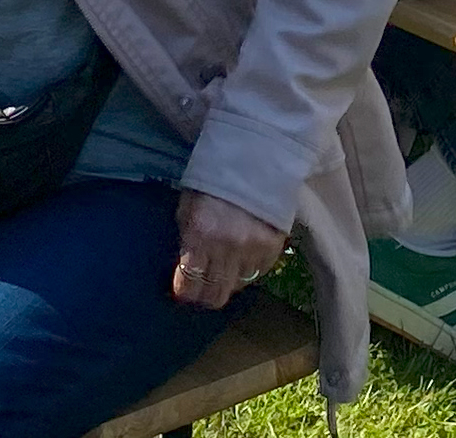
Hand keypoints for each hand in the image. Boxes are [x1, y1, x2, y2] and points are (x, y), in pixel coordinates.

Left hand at [168, 191, 288, 307]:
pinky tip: (242, 257)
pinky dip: (248, 270)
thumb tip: (184, 269)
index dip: (184, 291)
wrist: (254, 160)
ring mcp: (251, 249)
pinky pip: (257, 273)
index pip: (189, 284)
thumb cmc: (212, 182)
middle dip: (204, 296)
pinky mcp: (272, 247)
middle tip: (202, 289)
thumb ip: (186, 240)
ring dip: (228, 281)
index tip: (184, 289)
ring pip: (237, 287)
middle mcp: (226, 248)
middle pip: (214, 295)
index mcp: (199, 236)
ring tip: (224, 270)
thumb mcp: (188, 208)